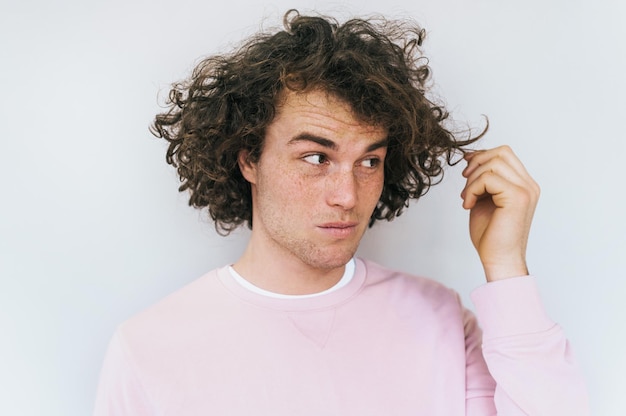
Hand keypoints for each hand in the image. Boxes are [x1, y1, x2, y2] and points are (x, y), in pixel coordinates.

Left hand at [460, 146, 539, 281]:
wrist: (499, 259)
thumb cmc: (491, 235)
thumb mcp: (485, 199)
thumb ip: (483, 180)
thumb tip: (471, 158)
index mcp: (524, 185)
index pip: (505, 154)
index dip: (482, 156)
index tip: (466, 170)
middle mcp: (529, 185)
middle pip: (501, 152)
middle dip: (477, 163)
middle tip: (465, 182)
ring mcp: (526, 190)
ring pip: (494, 163)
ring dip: (473, 179)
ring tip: (467, 198)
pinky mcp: (518, 197)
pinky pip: (488, 178)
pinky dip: (473, 189)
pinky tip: (469, 205)